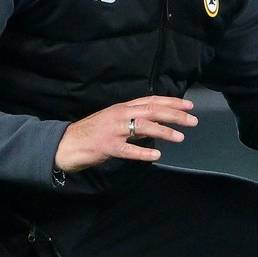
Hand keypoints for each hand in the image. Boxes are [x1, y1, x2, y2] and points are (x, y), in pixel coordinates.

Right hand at [55, 95, 197, 171]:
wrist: (65, 143)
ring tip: (180, 137)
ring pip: (142, 127)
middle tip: (192, 120)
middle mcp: (119, 114)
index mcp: (122, 107)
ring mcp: (113, 130)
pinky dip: (143, 152)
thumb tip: (156, 123)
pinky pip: (127, 150)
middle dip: (174, 114)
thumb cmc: (91, 133)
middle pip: (151, 111)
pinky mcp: (106, 146)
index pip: (151, 101)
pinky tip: (156, 155)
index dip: (171, 101)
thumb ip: (133, 121)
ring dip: (163, 131)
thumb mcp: (114, 121)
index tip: (189, 105)